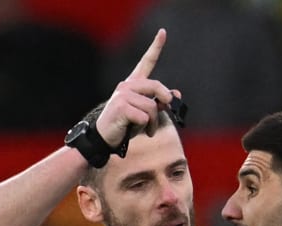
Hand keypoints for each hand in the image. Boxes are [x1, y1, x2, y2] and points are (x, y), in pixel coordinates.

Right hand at [95, 29, 178, 146]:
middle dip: (166, 101)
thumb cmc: (126, 124)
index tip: (163, 32)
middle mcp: (127, 85)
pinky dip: (145, 127)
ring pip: (152, 106)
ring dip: (153, 122)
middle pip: (157, 87)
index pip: (146, 62)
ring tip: (147, 129)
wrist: (105, 137)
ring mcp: (123, 94)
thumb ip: (160, 103)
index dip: (156, 47)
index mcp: (134, 84)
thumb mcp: (145, 113)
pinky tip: (137, 130)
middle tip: (168, 109)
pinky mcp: (121, 106)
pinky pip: (144, 117)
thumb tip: (175, 95)